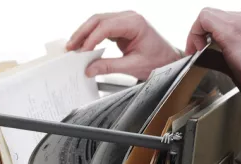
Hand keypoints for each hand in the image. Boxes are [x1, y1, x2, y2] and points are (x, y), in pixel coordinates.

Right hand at [66, 11, 180, 79]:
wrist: (169, 60)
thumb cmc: (158, 61)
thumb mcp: (133, 66)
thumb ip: (109, 67)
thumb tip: (89, 69)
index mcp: (135, 23)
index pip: (106, 27)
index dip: (91, 39)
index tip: (82, 52)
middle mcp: (129, 17)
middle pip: (98, 19)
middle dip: (82, 33)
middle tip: (71, 47)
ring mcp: (124, 20)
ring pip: (97, 21)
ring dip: (84, 33)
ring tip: (73, 46)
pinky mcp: (121, 27)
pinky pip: (102, 27)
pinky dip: (91, 36)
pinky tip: (83, 45)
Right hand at [186, 7, 240, 99]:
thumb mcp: (230, 72)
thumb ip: (211, 60)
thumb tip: (199, 57)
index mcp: (233, 30)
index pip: (203, 18)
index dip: (194, 34)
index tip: (195, 49)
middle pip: (211, 15)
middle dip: (201, 32)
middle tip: (199, 48)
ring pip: (223, 16)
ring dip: (213, 30)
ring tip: (212, 47)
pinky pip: (236, 20)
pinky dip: (226, 30)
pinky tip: (228, 46)